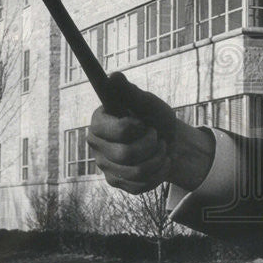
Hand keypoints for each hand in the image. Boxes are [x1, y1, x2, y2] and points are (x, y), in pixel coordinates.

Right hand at [87, 72, 215, 193]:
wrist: (166, 139)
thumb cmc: (152, 116)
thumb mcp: (146, 102)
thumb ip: (130, 92)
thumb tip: (113, 76)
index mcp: (99, 122)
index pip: (115, 131)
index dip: (136, 128)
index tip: (143, 122)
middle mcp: (97, 146)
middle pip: (127, 155)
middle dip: (152, 144)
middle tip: (156, 135)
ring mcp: (106, 167)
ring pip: (136, 173)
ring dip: (159, 159)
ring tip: (163, 147)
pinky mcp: (118, 183)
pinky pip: (141, 186)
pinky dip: (159, 173)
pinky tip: (162, 162)